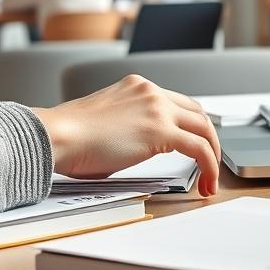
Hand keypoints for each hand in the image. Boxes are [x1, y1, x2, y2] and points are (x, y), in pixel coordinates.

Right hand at [32, 75, 220, 196]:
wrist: (56, 135)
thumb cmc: (67, 137)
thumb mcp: (102, 123)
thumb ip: (125, 130)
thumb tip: (131, 151)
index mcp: (135, 86)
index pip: (176, 102)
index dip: (190, 125)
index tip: (193, 145)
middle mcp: (150, 91)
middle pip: (197, 112)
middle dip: (207, 139)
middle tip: (208, 163)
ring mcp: (157, 108)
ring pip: (204, 128)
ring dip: (212, 154)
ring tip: (210, 179)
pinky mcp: (161, 130)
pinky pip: (200, 148)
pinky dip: (209, 167)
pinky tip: (206, 184)